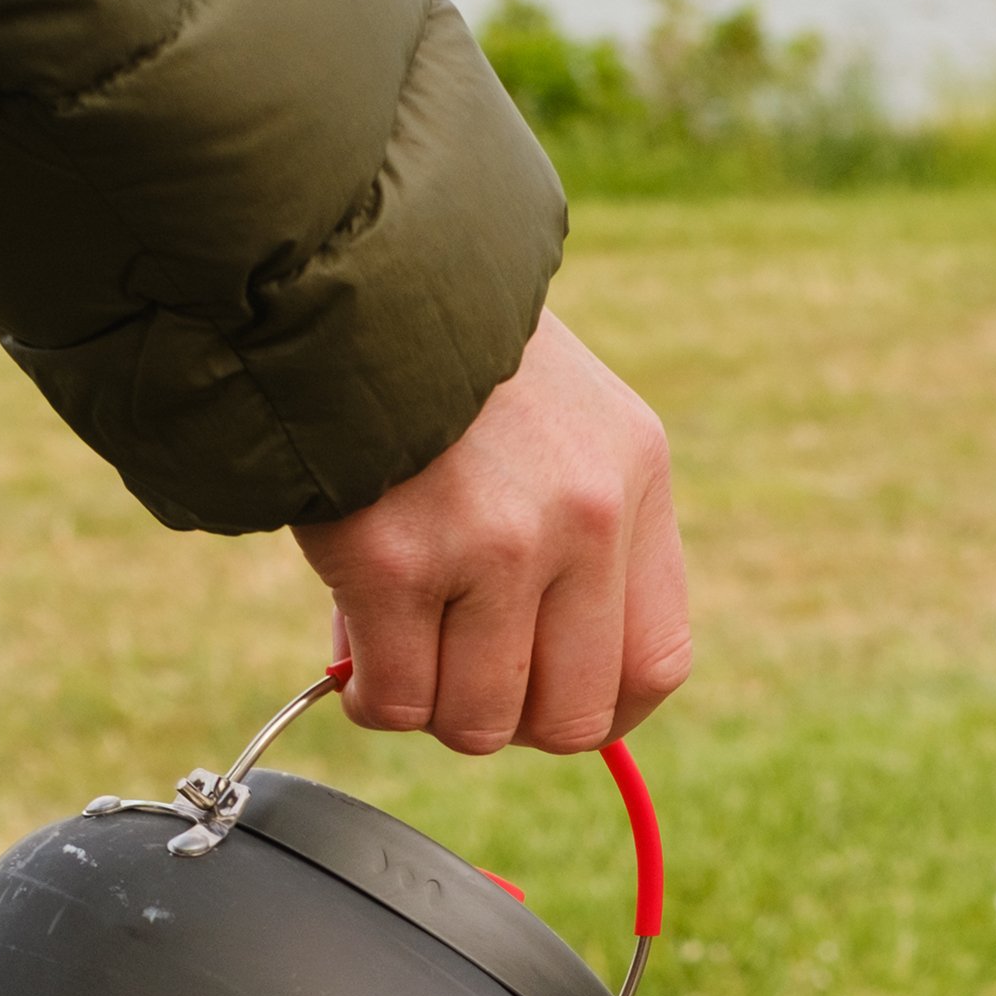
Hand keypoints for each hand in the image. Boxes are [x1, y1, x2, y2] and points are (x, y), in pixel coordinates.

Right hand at [291, 310, 689, 754]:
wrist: (338, 273)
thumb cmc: (441, 361)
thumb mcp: (562, 427)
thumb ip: (577, 544)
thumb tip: (533, 695)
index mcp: (633, 480)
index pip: (657, 664)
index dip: (602, 713)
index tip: (547, 706)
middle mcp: (582, 518)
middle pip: (570, 717)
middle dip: (508, 720)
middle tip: (456, 674)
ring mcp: (492, 543)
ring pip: (478, 722)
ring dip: (431, 707)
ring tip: (397, 649)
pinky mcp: (393, 561)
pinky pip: (396, 701)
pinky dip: (368, 697)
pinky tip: (352, 650)